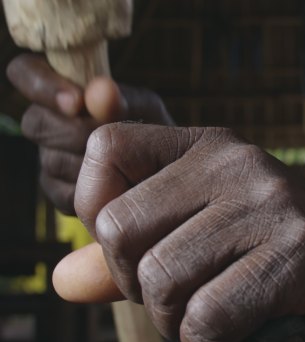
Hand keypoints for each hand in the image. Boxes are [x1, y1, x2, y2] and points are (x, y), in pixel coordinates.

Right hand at [6, 54, 173, 213]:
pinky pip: (64, 193)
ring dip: (91, 162)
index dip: (40, 84)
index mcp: (62, 89)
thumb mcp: (146, 107)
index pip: (25, 71)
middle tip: (112, 137)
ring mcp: (49, 157)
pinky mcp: (58, 191)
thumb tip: (100, 91)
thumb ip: (122, 98)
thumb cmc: (152, 127)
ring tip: (126, 161)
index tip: (76, 102)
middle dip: (76, 131)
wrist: (165, 167)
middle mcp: (48, 122)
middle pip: (35, 123)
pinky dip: (95, 190)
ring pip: (51, 160)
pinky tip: (119, 184)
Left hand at [73, 123, 304, 341]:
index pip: (108, 148)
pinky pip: (208, 317)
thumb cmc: (281, 259)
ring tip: (219, 316)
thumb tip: (63, 279)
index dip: (95, 206)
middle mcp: (238, 165)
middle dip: (138, 286)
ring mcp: (269, 206)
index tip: (133, 247)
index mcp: (211, 147)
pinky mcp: (293, 256)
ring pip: (160, 280)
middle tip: (184, 297)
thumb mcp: (202, 240)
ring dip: (178, 322)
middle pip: (120, 229)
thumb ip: (130, 255)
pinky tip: (243, 334)